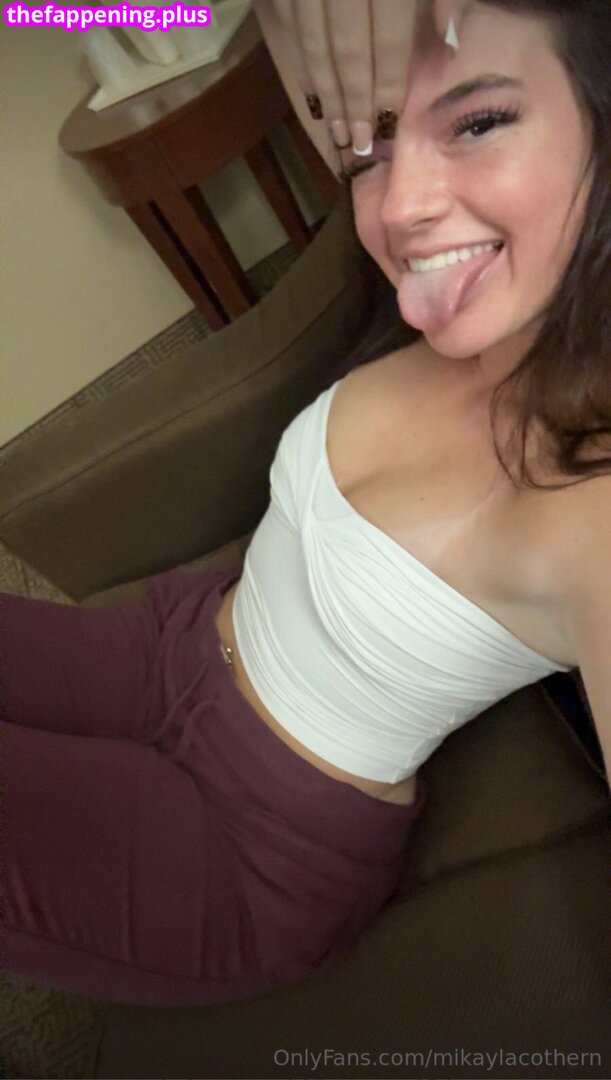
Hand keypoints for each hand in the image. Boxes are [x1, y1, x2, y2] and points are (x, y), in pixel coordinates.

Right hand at [254, 0, 470, 172]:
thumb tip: (448, 39)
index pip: (387, 38)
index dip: (384, 85)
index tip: (385, 126)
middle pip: (348, 49)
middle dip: (353, 102)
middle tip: (355, 147)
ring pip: (312, 43)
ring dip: (324, 94)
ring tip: (333, 135)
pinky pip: (287, 27)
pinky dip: (298, 63)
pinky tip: (310, 96)